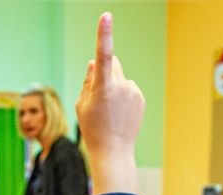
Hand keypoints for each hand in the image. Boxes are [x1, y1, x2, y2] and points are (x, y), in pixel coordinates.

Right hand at [75, 12, 143, 194]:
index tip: (106, 16)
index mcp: (103, 87)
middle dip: (105, 72)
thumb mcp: (82, 104)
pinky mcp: (140, 97)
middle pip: (112, 63)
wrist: (114, 151)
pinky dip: (123, 96)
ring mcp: (133, 91)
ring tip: (110, 111)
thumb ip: (88, 80)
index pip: (103, 54)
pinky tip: (119, 114)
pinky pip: (129, 89)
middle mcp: (121, 85)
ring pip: (120, 78)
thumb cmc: (93, 129)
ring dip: (114, 87)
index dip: (104, 34)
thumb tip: (95, 63)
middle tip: (99, 96)